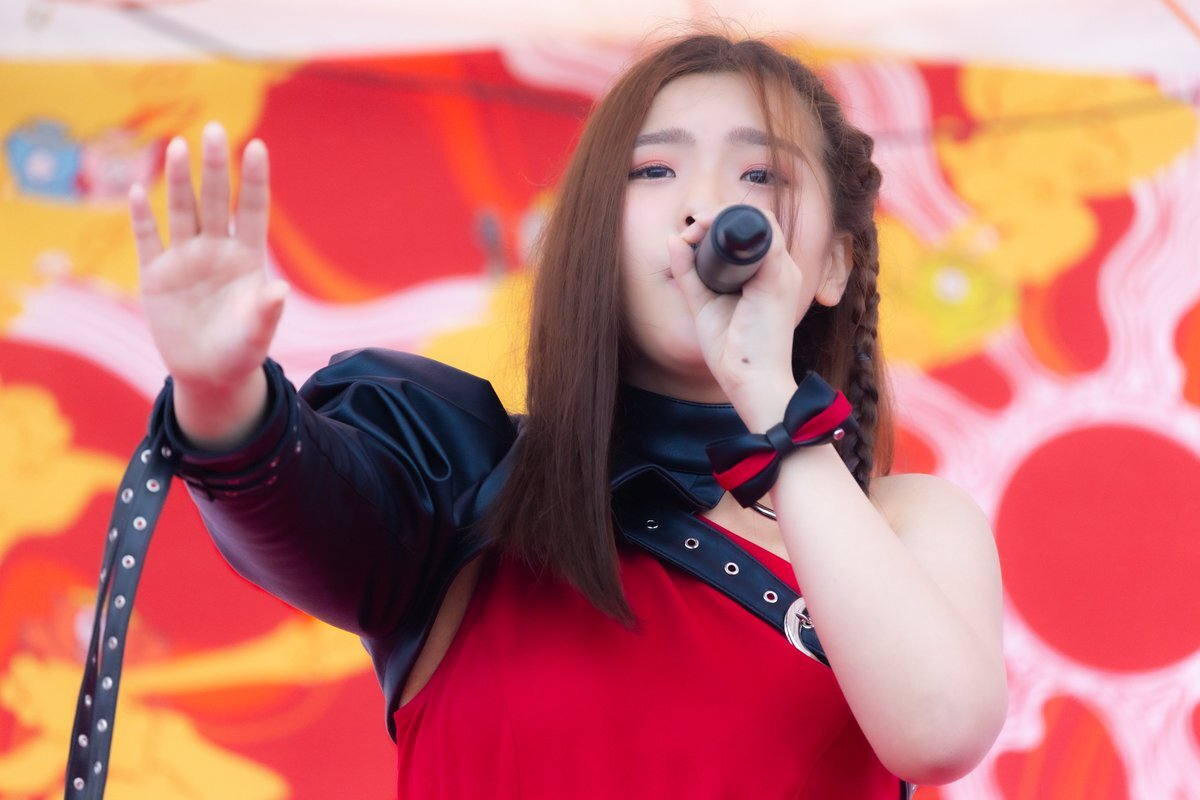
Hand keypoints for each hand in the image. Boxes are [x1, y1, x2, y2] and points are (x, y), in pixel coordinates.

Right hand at [130, 122, 286, 445]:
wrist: (208, 376)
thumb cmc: (241, 352)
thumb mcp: (256, 335)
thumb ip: (266, 312)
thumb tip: (279, 290)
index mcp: (246, 258)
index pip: (251, 210)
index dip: (254, 179)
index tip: (258, 146)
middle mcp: (216, 250)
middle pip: (215, 200)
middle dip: (215, 167)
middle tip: (214, 129)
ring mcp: (184, 259)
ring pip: (181, 210)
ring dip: (178, 180)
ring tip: (178, 146)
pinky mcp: (156, 275)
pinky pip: (147, 239)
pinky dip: (142, 217)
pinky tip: (137, 191)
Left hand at [666, 208, 802, 428]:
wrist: (751, 381)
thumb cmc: (733, 350)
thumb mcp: (704, 304)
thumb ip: (689, 274)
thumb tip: (674, 240)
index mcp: (771, 276)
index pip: (754, 234)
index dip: (721, 224)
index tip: (691, 233)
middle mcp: (783, 270)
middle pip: (758, 224)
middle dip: (721, 216)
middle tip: (691, 228)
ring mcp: (785, 274)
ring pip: (762, 223)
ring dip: (725, 217)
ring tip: (696, 226)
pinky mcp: (778, 282)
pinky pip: (765, 237)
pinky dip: (735, 228)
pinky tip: (708, 230)